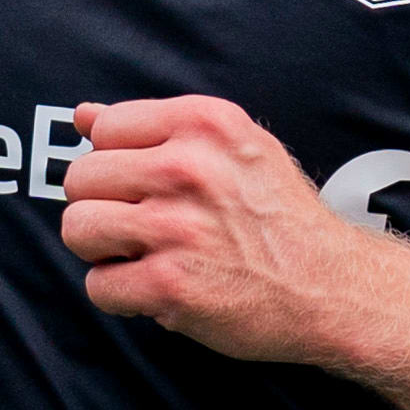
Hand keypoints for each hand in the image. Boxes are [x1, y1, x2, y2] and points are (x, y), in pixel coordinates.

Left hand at [55, 97, 401, 363]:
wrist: (332, 287)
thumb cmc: (280, 218)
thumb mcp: (234, 148)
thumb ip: (156, 129)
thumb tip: (84, 114)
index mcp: (203, 124)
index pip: (104, 128)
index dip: (115, 161)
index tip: (143, 185)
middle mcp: (187, 168)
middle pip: (80, 179)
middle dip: (102, 206)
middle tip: (141, 226)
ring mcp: (176, 227)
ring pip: (77, 229)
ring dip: (102, 250)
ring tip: (142, 255)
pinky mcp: (170, 284)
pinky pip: (98, 286)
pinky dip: (120, 295)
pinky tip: (155, 289)